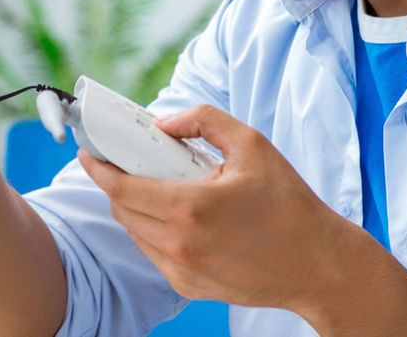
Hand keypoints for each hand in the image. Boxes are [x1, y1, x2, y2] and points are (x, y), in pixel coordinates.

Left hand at [78, 104, 355, 313]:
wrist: (318, 264)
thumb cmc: (288, 203)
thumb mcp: (251, 145)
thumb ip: (202, 120)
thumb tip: (163, 123)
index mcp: (190, 207)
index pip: (121, 188)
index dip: (98, 168)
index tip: (88, 153)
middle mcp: (180, 244)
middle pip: (122, 209)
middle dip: (116, 183)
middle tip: (127, 163)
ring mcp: (183, 270)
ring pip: (135, 232)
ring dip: (134, 207)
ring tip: (157, 186)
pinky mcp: (190, 286)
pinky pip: (153, 253)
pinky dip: (153, 230)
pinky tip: (176, 215)